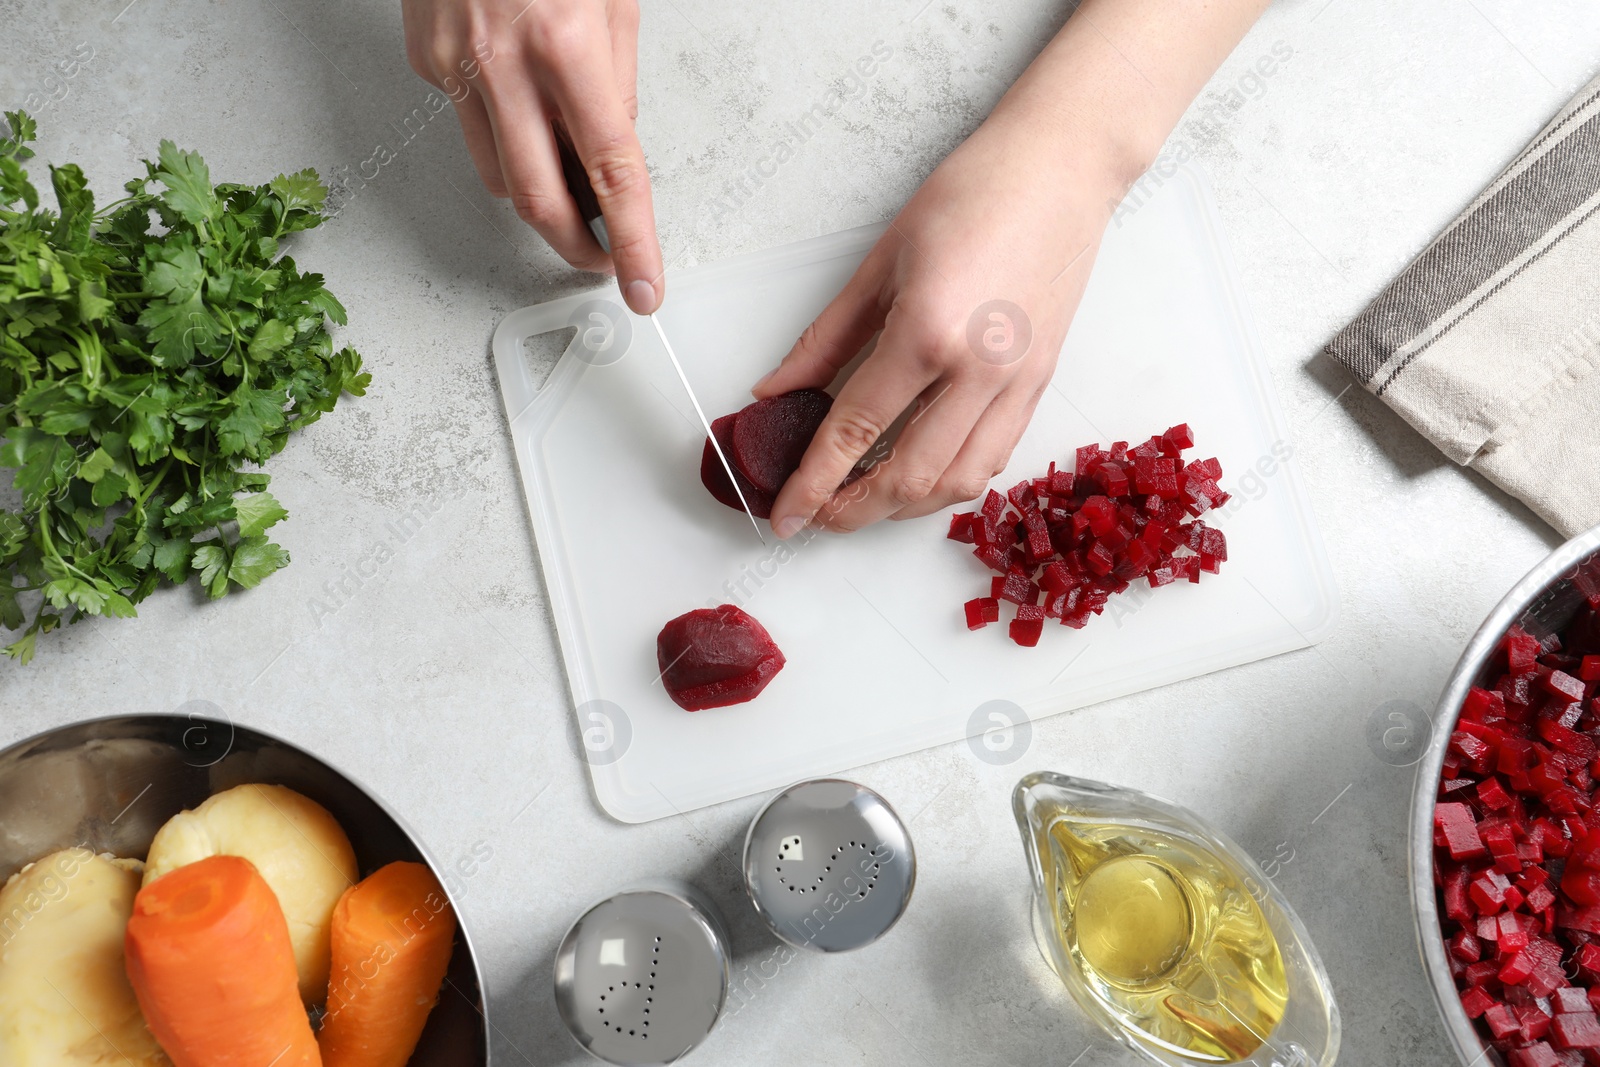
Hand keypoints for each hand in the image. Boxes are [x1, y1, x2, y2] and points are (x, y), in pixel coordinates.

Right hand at [402, 0, 663, 312]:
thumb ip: (616, 82)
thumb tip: (613, 152)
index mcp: (565, 44)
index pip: (611, 172)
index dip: (632, 240)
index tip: (643, 285)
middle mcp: (503, 62)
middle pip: (539, 199)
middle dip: (576, 247)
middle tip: (604, 260)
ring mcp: (452, 65)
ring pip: (497, 175)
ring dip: (538, 195)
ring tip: (570, 181)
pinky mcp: (424, 61)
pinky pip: (469, 124)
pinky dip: (502, 133)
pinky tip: (519, 103)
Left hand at [755, 106, 1122, 537]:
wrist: (1060, 169)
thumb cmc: (974, 194)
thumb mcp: (880, 262)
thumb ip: (824, 339)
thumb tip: (776, 391)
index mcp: (927, 333)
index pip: (855, 431)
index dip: (812, 483)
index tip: (785, 513)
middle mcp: (979, 371)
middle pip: (908, 476)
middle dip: (854, 510)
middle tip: (817, 517)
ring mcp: (1018, 383)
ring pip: (959, 482)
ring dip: (905, 506)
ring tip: (864, 500)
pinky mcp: (1040, 384)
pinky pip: (995, 457)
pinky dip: (952, 480)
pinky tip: (920, 475)